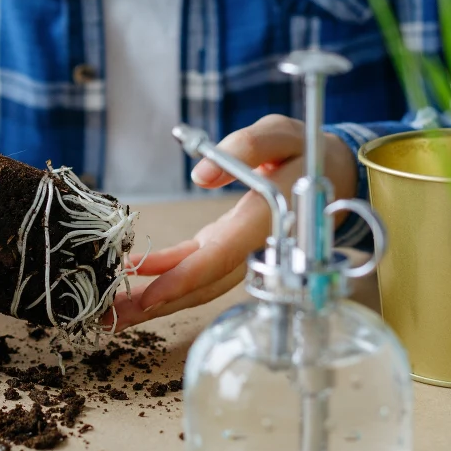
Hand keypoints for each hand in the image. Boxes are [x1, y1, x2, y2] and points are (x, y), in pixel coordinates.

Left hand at [110, 115, 357, 328]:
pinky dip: (165, 273)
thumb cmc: (308, 150)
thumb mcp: (282, 133)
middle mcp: (253, 245)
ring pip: (199, 283)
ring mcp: (240, 249)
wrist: (336, 172)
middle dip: (160, 304)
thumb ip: (248, 146)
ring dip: (158, 298)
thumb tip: (202, 174)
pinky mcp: (229, 244)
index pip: (222, 257)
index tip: (149, 296)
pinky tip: (135, 271)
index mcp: (267, 219)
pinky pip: (196, 265)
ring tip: (116, 309)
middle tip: (115, 318)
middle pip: (204, 284)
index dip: (185, 279)